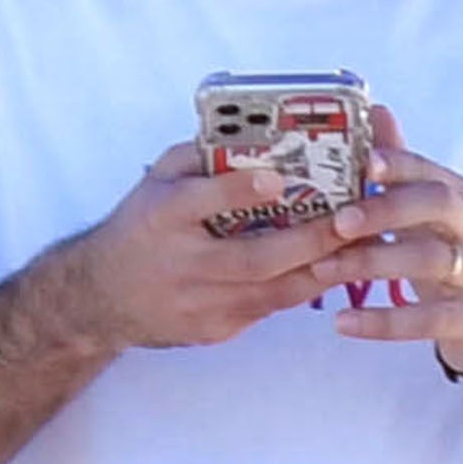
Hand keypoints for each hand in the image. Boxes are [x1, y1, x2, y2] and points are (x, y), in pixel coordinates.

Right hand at [74, 146, 356, 355]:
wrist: (103, 299)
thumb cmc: (139, 228)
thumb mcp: (154, 181)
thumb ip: (196, 156)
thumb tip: (250, 134)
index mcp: (162, 217)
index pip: (201, 202)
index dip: (241, 190)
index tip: (279, 177)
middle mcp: (182, 264)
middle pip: (254, 258)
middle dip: (310, 241)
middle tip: (351, 220)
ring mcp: (199, 304)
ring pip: (273, 292)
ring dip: (321, 270)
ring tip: (359, 246)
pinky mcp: (214, 330)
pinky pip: (268, 309)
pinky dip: (303, 288)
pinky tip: (332, 269)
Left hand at [321, 121, 462, 366]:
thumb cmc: (446, 255)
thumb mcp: (425, 212)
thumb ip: (401, 168)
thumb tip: (376, 110)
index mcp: (457, 196)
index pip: (429, 171)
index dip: (398, 164)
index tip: (363, 162)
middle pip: (436, 206)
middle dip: (387, 209)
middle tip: (338, 222)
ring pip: (430, 260)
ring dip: (373, 264)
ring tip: (323, 272)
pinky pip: (429, 320)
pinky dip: (384, 321)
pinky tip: (344, 322)